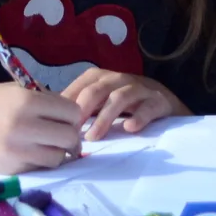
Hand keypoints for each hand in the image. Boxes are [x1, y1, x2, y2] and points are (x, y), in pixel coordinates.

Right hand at [0, 83, 84, 171]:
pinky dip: (40, 161)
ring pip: (59, 157)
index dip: (72, 115)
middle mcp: (24, 126)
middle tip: (61, 134)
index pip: (71, 112)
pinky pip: (40, 167)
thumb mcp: (16, 92)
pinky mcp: (11, 169)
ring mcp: (17, 150)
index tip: (65, 117)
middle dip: (70, 136)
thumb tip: (76, 117)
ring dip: (57, 151)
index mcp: (26, 101)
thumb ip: (45, 102)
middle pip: (69, 136)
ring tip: (47, 145)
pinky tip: (30, 152)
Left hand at [64, 69, 186, 140]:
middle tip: (70, 133)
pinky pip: (148, 107)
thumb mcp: (100, 102)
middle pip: (96, 89)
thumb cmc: (126, 104)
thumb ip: (79, 107)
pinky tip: (129, 128)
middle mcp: (119, 79)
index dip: (66, 105)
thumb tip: (49, 119)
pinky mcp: (158, 101)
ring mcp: (140, 89)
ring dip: (104, 117)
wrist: (166, 103)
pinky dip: (138, 117)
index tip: (55, 126)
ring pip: (120, 97)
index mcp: (101, 78)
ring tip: (93, 136)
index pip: (79, 86)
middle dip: (81, 110)